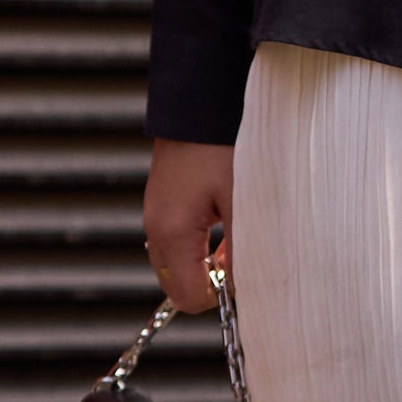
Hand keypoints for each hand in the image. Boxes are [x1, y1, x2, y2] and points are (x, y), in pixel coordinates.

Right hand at [143, 139, 234, 313]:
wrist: (201, 102)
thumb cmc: (223, 146)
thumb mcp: (242, 202)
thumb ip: (242, 252)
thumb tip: (243, 289)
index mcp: (172, 233)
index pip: (188, 298)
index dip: (219, 299)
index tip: (245, 278)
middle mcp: (156, 229)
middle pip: (177, 286)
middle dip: (210, 284)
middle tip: (241, 260)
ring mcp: (155, 216)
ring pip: (177, 266)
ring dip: (206, 265)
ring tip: (237, 240)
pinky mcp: (162, 204)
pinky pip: (177, 243)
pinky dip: (200, 247)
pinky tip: (226, 227)